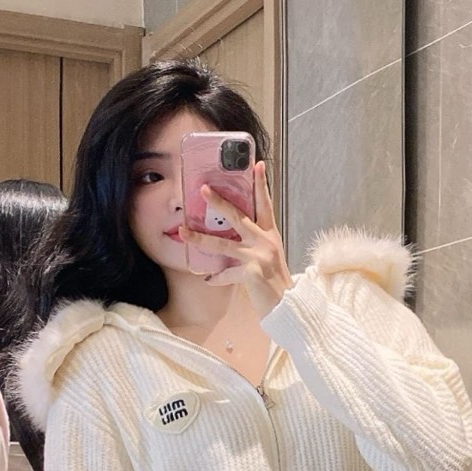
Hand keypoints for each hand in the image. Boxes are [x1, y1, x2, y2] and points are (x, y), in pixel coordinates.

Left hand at [198, 160, 292, 314]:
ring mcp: (257, 255)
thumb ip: (252, 244)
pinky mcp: (251, 272)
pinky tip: (207, 279)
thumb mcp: (268, 256)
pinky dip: (216, 278)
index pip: (265, 204)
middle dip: (218, 202)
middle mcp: (265, 241)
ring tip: (183, 232)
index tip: (257, 164)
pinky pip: (226, 273)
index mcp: (270, 234)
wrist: (288, 305)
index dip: (261, 184)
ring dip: (200, 238)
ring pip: (222, 244)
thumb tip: (228, 237)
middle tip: (203, 189)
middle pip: (238, 216)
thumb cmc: (275, 281)